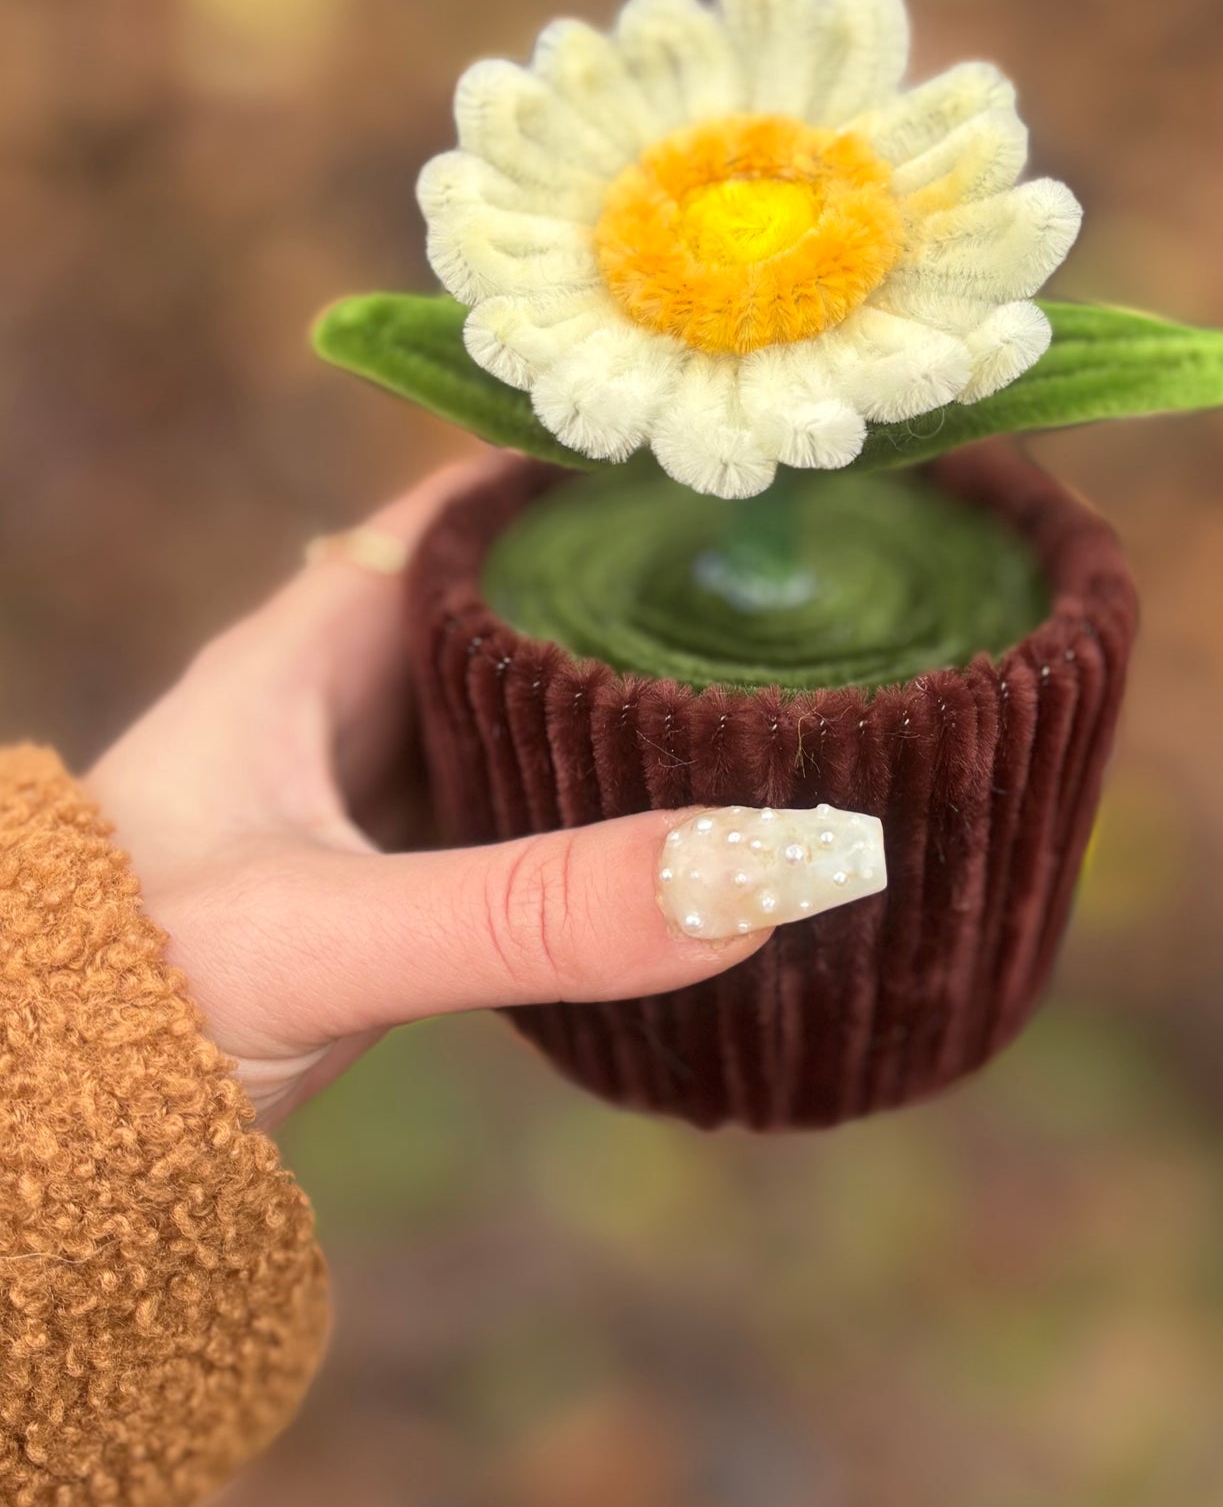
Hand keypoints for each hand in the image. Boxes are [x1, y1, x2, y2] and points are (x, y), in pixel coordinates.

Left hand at [87, 459, 767, 1128]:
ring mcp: (353, 798)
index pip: (454, 514)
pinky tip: (668, 818)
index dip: (567, 475)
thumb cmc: (134, 999)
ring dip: (606, 697)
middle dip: (618, 586)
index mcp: (302, 654)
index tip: (700, 464)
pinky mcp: (376, 887)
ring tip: (752, 680)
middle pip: (498, 605)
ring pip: (506, 709)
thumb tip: (765, 863)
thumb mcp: (335, 938)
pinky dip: (581, 800)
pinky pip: (502, 807)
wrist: (38, 1137)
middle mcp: (331, 705)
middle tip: (769, 578)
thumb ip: (536, 910)